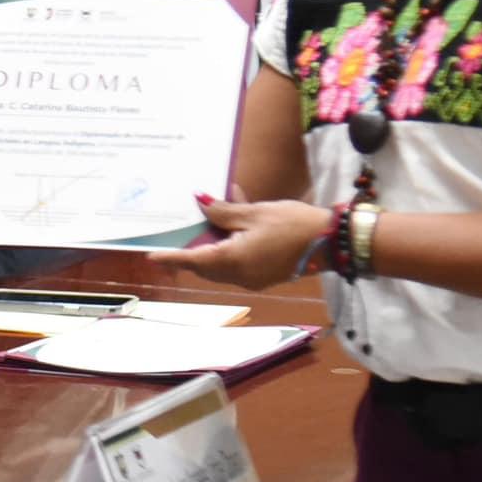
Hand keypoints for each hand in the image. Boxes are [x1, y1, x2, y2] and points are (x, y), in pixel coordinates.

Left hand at [148, 196, 332, 289]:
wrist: (329, 241)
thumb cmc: (292, 224)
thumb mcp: (254, 213)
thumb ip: (223, 212)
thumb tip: (201, 204)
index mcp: (232, 260)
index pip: (192, 260)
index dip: (171, 257)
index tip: (152, 256)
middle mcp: (239, 275)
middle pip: (206, 263)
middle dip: (193, 247)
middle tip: (183, 227)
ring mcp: (253, 276)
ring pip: (222, 260)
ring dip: (215, 240)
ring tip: (215, 210)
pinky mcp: (265, 273)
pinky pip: (239, 259)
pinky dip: (233, 242)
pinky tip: (239, 213)